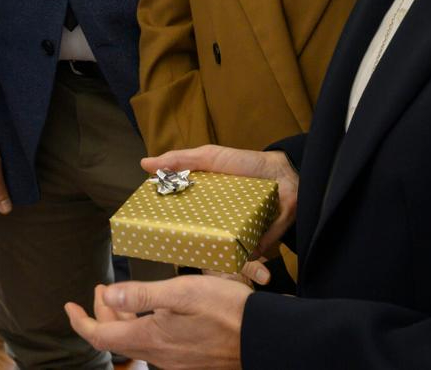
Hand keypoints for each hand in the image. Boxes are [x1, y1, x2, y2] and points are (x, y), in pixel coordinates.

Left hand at [66, 276, 249, 369]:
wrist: (264, 338)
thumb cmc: (227, 310)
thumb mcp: (182, 292)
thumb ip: (142, 294)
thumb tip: (108, 294)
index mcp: (151, 338)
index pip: (101, 336)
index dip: (81, 321)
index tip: (69, 306)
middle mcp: (159, 357)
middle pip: (117, 338)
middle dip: (103, 313)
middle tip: (101, 289)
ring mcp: (175, 363)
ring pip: (136, 342)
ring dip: (124, 320)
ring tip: (123, 297)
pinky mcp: (189, 363)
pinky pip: (156, 348)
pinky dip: (144, 329)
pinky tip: (153, 314)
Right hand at [144, 145, 297, 256]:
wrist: (286, 174)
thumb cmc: (245, 164)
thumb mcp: (210, 158)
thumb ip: (180, 160)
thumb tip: (145, 164)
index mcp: (201, 204)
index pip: (179, 219)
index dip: (166, 228)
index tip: (151, 236)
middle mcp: (215, 223)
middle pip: (196, 242)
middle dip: (190, 252)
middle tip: (180, 258)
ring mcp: (234, 236)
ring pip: (220, 257)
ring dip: (221, 264)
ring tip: (218, 269)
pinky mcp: (255, 246)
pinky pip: (249, 261)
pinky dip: (253, 268)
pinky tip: (255, 273)